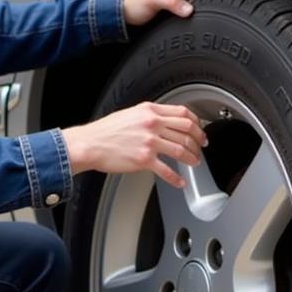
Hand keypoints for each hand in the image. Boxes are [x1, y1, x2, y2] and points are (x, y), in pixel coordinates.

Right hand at [62, 101, 207, 188]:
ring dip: (192, 158)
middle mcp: (152, 124)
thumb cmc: (105, 131)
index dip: (196, 123)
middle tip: (201, 147)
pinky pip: (167, 170)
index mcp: (149, 111)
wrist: (90, 144)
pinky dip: (176, 178)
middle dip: (198, 140)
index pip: (183, 113)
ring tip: (194, 163)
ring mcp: (149, 142)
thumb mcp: (130, 114)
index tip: (199, 130)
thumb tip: (165, 122)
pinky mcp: (144, 159)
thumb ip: (149, 116)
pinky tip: (179, 181)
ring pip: (181, 149)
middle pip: (186, 131)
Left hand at [122, 0, 208, 26]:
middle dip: (198, 6)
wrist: (125, 15)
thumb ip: (172, 3)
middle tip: (191, 16)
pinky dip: (186, 17)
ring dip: (192, 13)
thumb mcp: (155, 1)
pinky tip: (181, 22)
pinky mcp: (174, 8)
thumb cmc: (135, 5)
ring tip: (184, 19)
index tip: (200, 10)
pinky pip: (186, 12)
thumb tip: (189, 9)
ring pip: (193, 5)